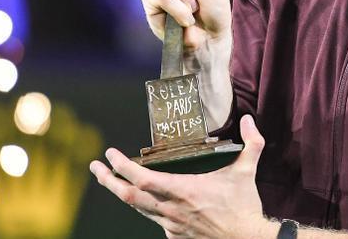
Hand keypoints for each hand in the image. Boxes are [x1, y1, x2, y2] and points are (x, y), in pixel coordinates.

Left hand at [89, 115, 273, 238]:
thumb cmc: (243, 207)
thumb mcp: (247, 171)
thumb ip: (251, 143)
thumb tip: (249, 121)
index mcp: (182, 190)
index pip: (141, 177)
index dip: (121, 165)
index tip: (109, 153)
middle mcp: (170, 209)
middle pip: (128, 195)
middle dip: (107, 180)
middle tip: (95, 167)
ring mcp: (170, 225)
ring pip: (137, 208)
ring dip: (121, 193)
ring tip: (110, 181)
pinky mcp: (175, 236)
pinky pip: (154, 219)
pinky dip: (145, 208)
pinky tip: (145, 200)